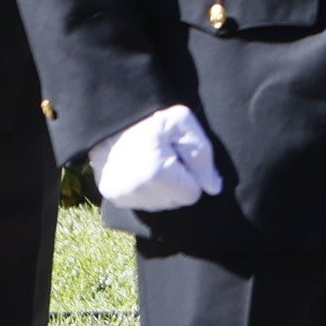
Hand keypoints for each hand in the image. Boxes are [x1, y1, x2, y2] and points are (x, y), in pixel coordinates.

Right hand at [91, 104, 224, 213]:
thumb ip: (203, 155)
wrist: (113, 121)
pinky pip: (144, 203)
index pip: (192, 194)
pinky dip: (148, 190)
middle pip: (176, 202)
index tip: (179, 157)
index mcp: (155, 173)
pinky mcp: (115, 198)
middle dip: (178, 182)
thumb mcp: (182, 123)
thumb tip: (212, 187)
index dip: (191, 174)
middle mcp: (136, 191)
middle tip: (166, 158)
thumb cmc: (151, 120)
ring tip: (154, 163)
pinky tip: (143, 171)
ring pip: (161, 205)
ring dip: (163, 188)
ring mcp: (123, 197)